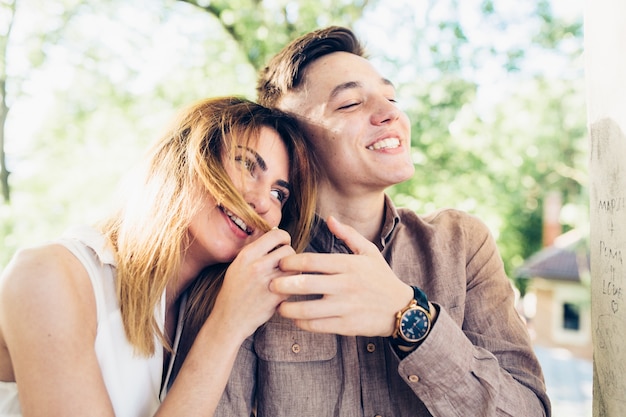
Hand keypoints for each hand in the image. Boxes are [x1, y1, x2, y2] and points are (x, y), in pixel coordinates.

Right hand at [211, 228, 293, 340]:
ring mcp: (267, 281)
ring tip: (285, 276)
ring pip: (294, 266)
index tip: (283, 245)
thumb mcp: (238, 266)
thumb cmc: (235, 291)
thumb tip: (276, 235)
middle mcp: (257, 265)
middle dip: (289, 256)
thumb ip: (255, 251)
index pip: (276, 234)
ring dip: (293, 270)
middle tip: (285, 264)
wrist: (229, 319)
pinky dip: (293, 284)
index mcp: (247, 255)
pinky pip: (295, 282)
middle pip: (288, 249)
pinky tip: (285, 288)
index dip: (284, 238)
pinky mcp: (277, 296)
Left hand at [270, 216, 412, 336]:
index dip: (291, 262)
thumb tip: (330, 218)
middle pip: (305, 284)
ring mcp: (345, 307)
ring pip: (308, 309)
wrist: (401, 309)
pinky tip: (296, 319)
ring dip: (288, 308)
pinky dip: (302, 323)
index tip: (280, 263)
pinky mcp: (346, 325)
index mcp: (348, 264)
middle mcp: (345, 285)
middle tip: (270, 284)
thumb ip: (348, 234)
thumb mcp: (369, 252)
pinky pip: (317, 325)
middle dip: (282, 284)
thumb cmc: (381, 278)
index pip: (312, 261)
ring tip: (278, 306)